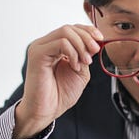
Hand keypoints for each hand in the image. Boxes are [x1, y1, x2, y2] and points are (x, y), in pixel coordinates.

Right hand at [14, 24, 102, 138]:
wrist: (47, 110)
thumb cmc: (60, 94)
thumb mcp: (80, 71)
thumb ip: (85, 55)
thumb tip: (94, 42)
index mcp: (55, 47)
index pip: (72, 29)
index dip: (88, 31)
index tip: (101, 39)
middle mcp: (46, 44)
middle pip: (69, 28)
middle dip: (87, 38)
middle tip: (95, 51)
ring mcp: (40, 48)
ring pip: (65, 32)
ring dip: (81, 46)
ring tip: (85, 62)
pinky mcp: (37, 54)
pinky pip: (60, 43)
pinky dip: (73, 53)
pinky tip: (75, 66)